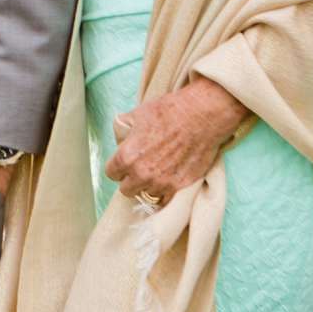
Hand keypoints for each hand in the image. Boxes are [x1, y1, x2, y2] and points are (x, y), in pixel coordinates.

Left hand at [103, 76, 246, 206]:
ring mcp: (161, 182)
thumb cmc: (169, 111)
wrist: (201, 116)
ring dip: (149, 185)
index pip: (111, 173)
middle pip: (126, 189)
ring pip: (146, 194)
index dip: (117, 167)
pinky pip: (165, 199)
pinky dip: (165, 192)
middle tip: (139, 169)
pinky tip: (167, 180)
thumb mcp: (138, 114)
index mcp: (127, 156)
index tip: (123, 164)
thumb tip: (121, 135)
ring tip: (157, 172)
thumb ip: (124, 128)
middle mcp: (141, 173)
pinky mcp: (180, 187)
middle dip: (130, 179)